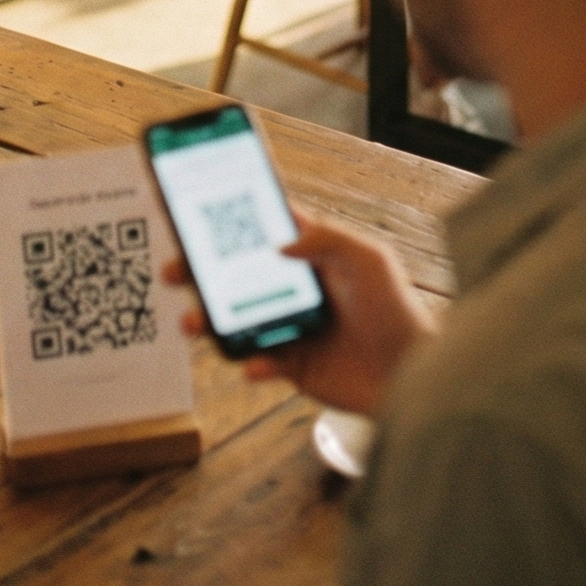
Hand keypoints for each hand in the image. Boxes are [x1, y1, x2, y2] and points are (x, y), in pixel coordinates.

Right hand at [165, 216, 433, 418]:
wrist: (414, 375)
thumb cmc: (398, 311)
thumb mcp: (369, 260)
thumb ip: (328, 241)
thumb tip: (280, 242)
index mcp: (313, 258)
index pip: (267, 232)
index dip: (235, 221)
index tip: (196, 210)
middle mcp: (297, 291)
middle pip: (238, 277)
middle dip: (201, 273)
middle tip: (172, 269)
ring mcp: (292, 328)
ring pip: (238, 321)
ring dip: (211, 322)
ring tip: (192, 323)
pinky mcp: (294, 368)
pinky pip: (261, 364)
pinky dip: (252, 364)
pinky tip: (257, 365)